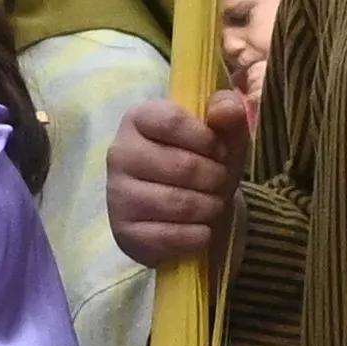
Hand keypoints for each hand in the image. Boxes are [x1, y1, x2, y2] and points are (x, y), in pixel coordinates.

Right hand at [108, 90, 248, 269]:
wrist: (191, 214)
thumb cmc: (205, 165)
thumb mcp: (224, 137)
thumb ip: (229, 115)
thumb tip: (227, 108)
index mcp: (138, 119)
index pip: (173, 122)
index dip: (208, 140)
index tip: (220, 152)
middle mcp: (119, 153)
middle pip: (182, 165)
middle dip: (215, 178)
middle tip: (219, 183)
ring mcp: (117, 194)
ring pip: (177, 203)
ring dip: (209, 207)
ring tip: (212, 205)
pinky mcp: (123, 231)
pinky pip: (169, 236)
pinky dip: (197, 236)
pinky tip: (202, 230)